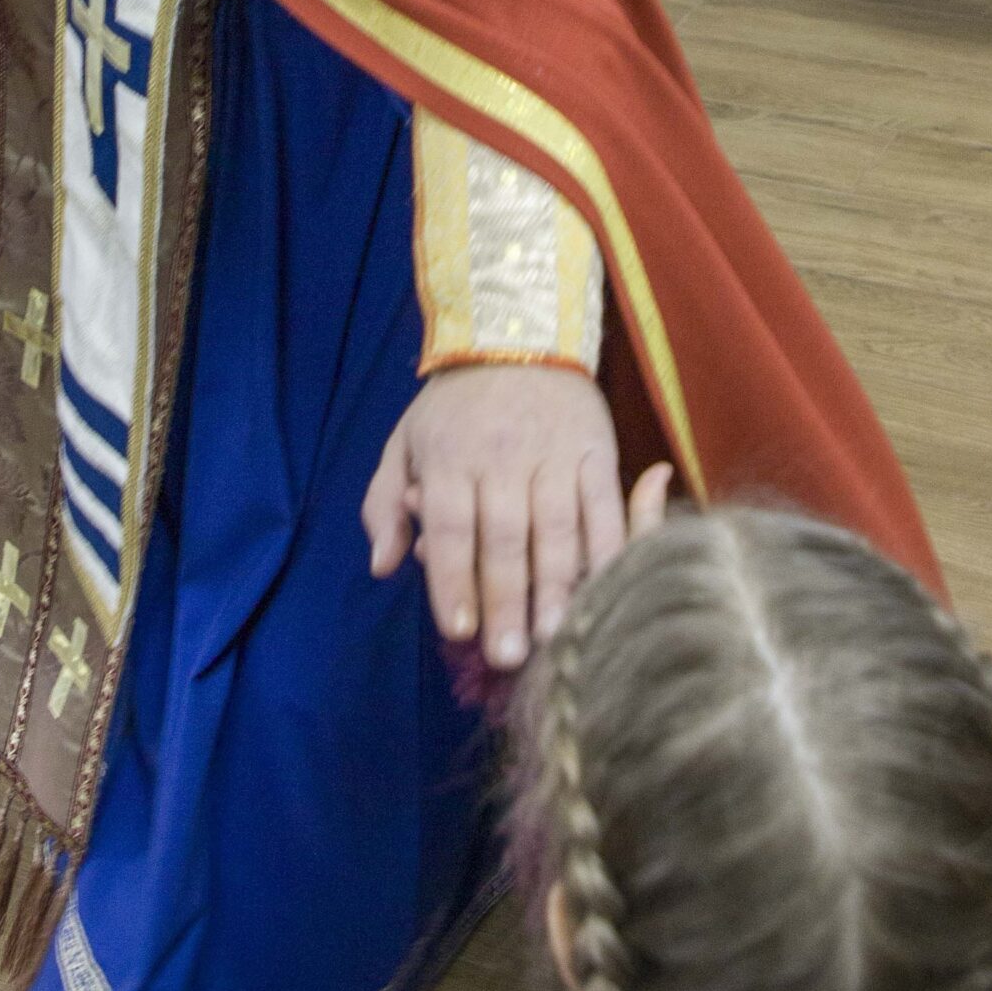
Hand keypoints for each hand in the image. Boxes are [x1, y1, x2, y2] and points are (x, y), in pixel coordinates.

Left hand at [363, 366, 624, 669]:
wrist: (518, 334)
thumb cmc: (454, 404)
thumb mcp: (404, 441)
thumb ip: (386, 504)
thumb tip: (383, 566)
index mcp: (449, 458)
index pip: (452, 528)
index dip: (455, 580)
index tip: (459, 630)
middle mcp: (502, 457)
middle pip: (505, 537)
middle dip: (506, 600)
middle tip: (508, 656)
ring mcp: (554, 454)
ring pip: (558, 528)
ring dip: (557, 586)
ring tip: (555, 635)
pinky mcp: (596, 450)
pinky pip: (604, 506)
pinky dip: (608, 548)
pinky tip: (606, 588)